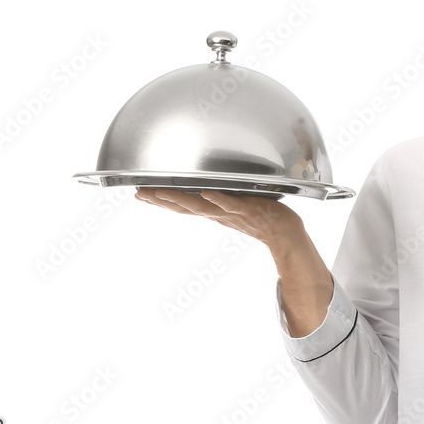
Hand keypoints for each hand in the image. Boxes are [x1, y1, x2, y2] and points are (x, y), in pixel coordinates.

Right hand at [134, 188, 305, 253]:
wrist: (283, 232)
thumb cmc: (260, 217)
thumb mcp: (231, 208)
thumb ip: (217, 201)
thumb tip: (203, 193)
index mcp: (213, 212)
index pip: (181, 207)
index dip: (160, 202)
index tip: (140, 194)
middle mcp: (218, 214)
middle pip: (184, 208)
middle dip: (161, 200)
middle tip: (140, 193)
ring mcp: (231, 212)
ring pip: (202, 207)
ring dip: (182, 199)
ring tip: (163, 192)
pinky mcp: (248, 208)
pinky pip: (232, 204)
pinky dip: (219, 199)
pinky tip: (207, 193)